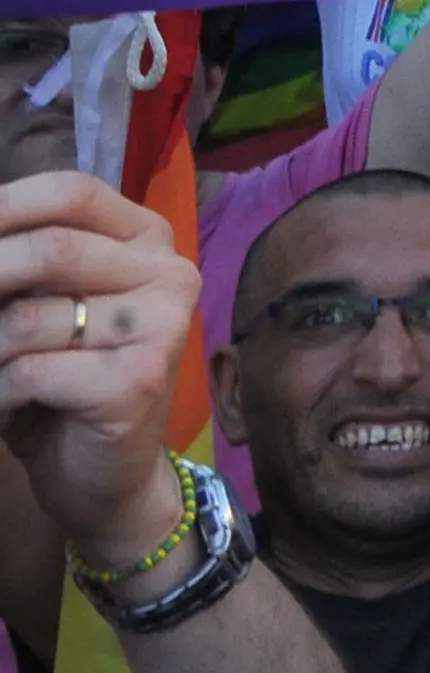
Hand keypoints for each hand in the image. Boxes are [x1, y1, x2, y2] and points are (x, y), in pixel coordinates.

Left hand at [0, 176, 201, 578]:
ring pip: (31, 317)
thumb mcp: (41, 309)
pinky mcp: (137, 381)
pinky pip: (31, 371)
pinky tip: (9, 408)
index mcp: (148, 241)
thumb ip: (20, 269)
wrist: (106, 480)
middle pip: (52, 248)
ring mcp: (162, 327)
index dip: (4, 207)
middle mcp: (169, 274)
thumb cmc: (62, 383)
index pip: (72, 192)